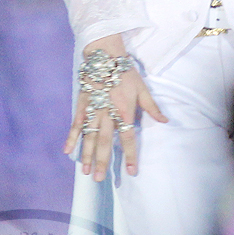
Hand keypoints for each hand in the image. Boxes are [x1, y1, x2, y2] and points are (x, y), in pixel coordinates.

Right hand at [64, 35, 166, 178]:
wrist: (105, 54)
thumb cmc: (125, 72)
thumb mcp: (143, 89)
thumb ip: (152, 107)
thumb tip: (165, 121)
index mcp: (124, 111)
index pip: (128, 138)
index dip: (131, 156)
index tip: (131, 172)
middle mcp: (107, 113)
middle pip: (105, 142)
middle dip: (102, 161)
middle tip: (99, 179)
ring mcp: (93, 109)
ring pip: (89, 137)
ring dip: (87, 155)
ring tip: (86, 172)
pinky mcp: (81, 104)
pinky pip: (76, 124)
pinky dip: (72, 138)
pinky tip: (67, 151)